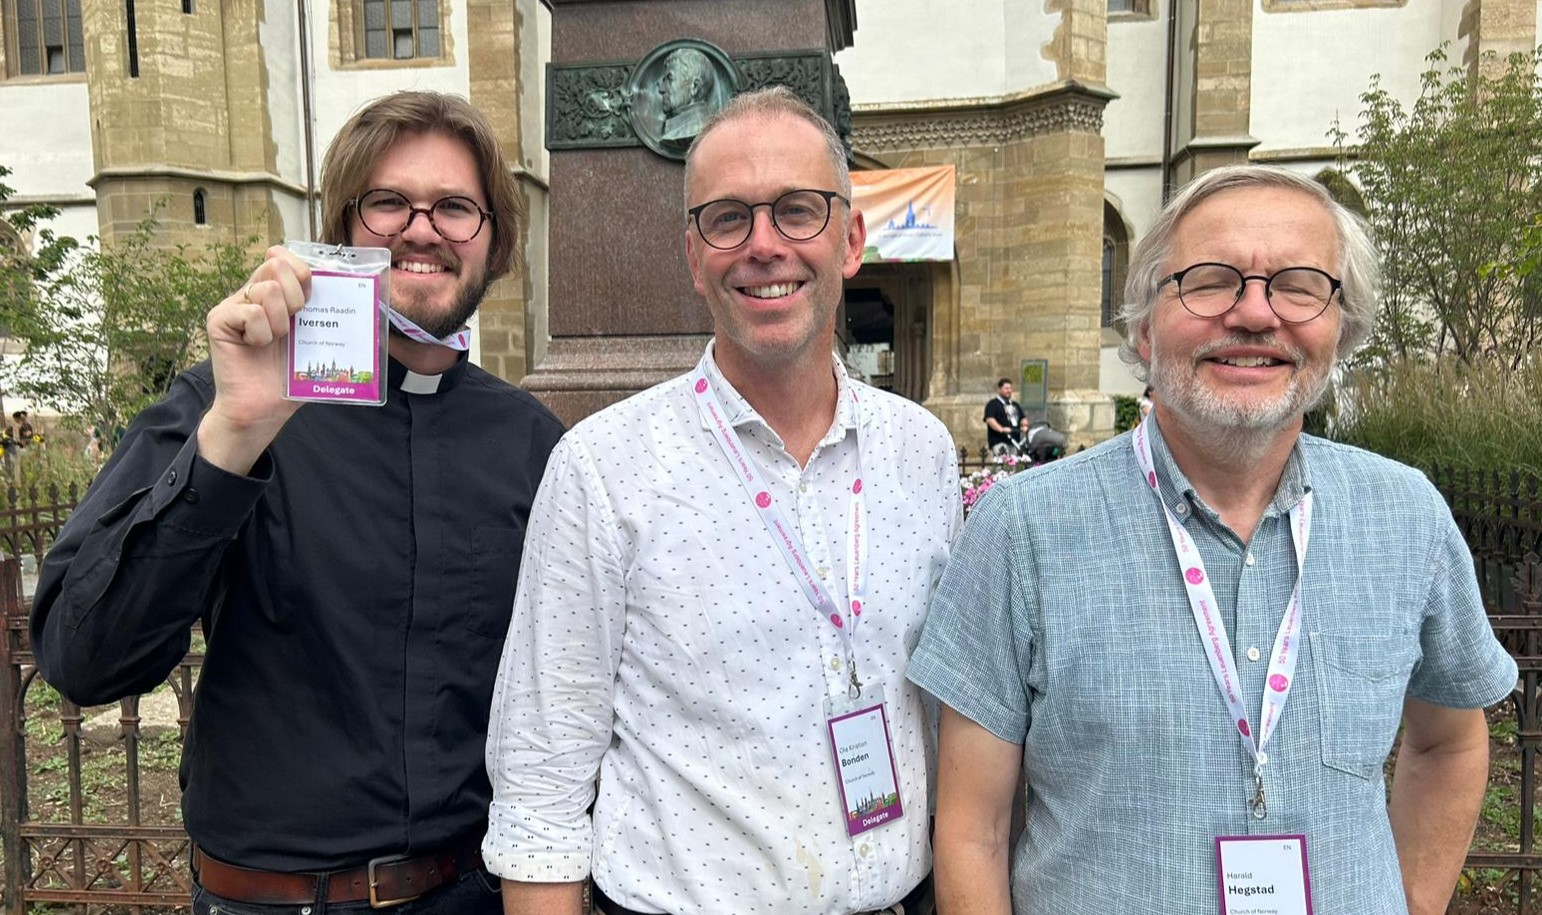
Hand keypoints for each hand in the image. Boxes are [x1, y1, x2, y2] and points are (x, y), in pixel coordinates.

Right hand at [196, 246, 311, 474]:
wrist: (265, 408)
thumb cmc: (290, 375)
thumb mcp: (314, 337)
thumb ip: (323, 310)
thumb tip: (351, 285)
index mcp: (274, 294)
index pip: (284, 257)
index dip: (301, 271)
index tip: (309, 296)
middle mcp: (251, 294)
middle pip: (276, 266)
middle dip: (295, 296)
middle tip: (293, 323)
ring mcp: (232, 305)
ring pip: (267, 290)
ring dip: (280, 322)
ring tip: (274, 342)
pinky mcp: (218, 320)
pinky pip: (251, 313)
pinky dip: (262, 334)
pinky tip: (255, 348)